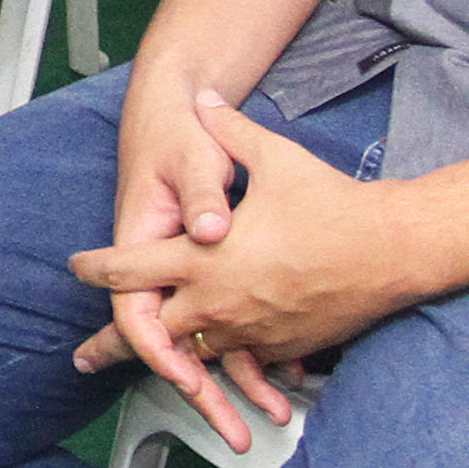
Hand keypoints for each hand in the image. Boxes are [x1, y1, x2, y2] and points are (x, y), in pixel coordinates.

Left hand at [76, 91, 397, 449]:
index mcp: (202, 258)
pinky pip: (239, 361)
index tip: (78, 269)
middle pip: (150, 330)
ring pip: (194, 352)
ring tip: (147, 368)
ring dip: (172, 355)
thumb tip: (206, 99)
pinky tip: (215, 360)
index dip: (95, 269)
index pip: (129, 269)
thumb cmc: (332, 206)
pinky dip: (223, 359)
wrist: (390, 251)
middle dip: (116, 341)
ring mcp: (247, 331)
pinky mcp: (278, 349)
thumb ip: (230, 132)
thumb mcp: (275, 158)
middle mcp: (216, 302)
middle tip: (88, 354)